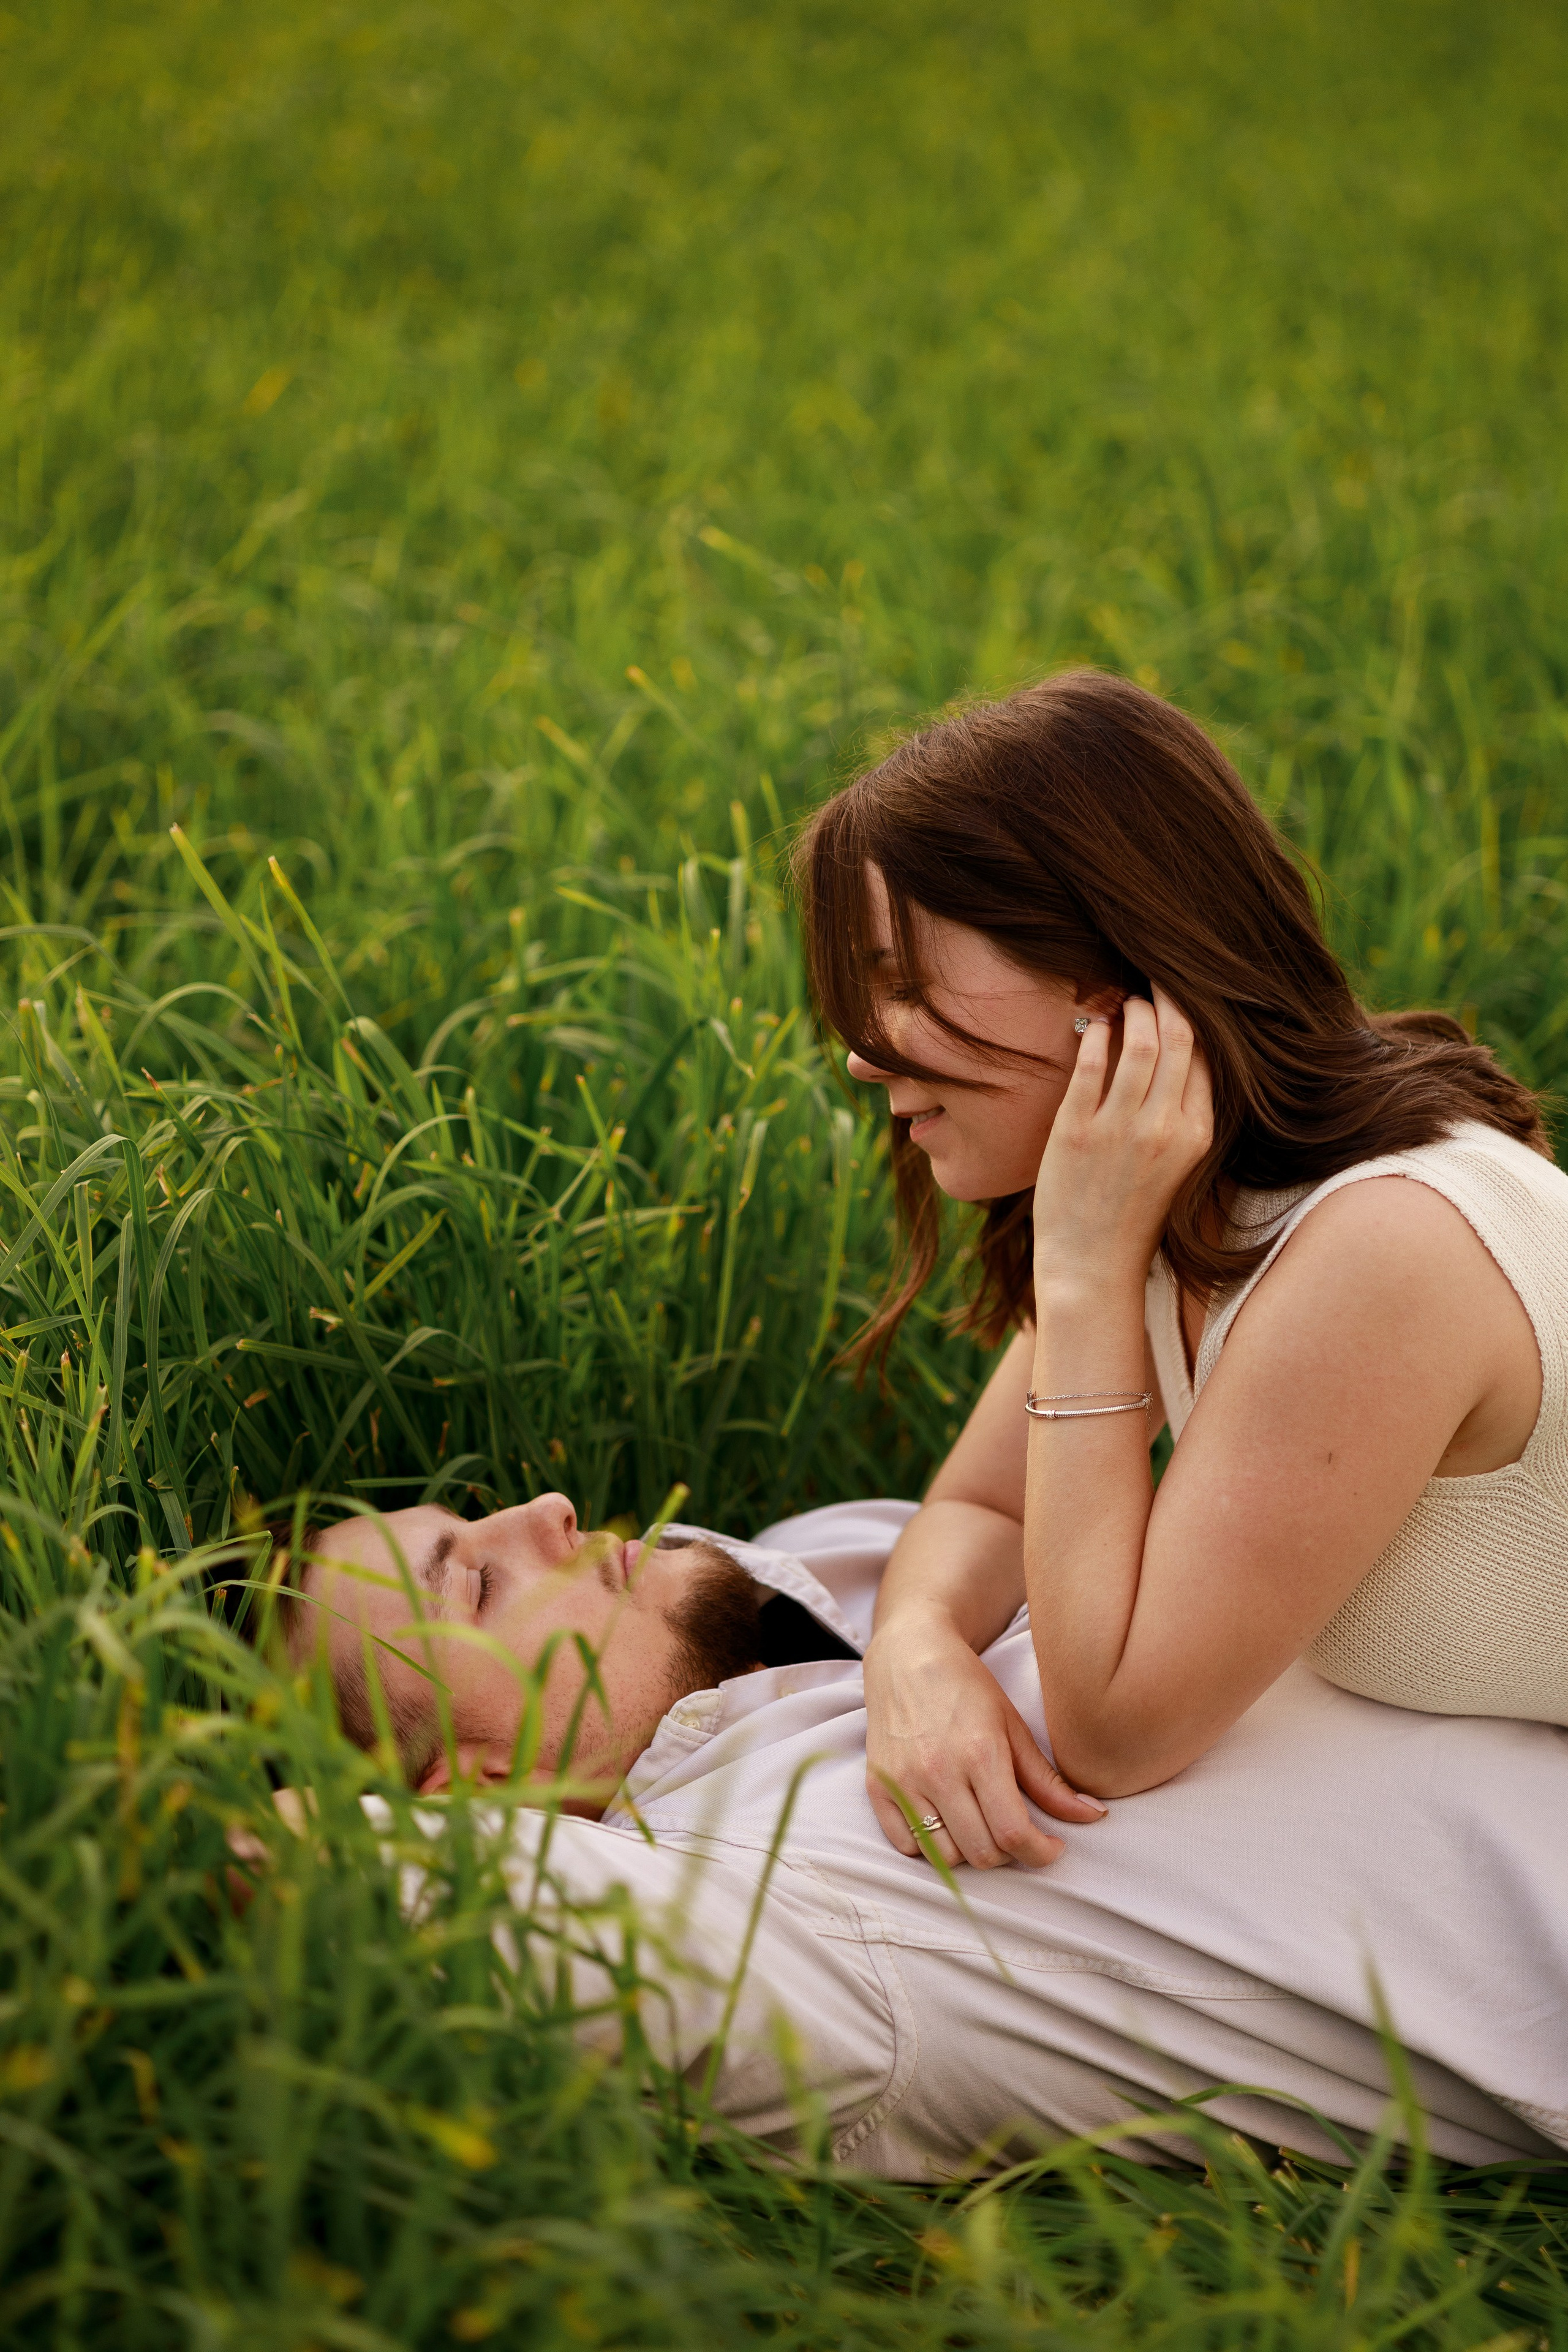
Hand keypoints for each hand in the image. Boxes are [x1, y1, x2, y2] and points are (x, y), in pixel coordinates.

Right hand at [863, 1617, 1105, 1868]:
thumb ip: (1049, 1781)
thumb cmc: (966, 1687)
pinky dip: (929, 1847)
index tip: (1051, 1847)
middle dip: (1008, 1853)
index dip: (1041, 1853)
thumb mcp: (1013, 1727)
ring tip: (979, 1824)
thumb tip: (1094, 1816)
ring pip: (944, 1856)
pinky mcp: (877, 1787)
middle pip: (981, 1852)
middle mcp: (938, 1772)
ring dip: (969, 1852)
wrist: (909, 1655)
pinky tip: (945, 1822)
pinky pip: (905, 1846)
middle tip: (1015, 1831)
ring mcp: (903, 1781)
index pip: (1014, 1833)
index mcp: (980, 1754)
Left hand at [1032, 985, 1212, 1288]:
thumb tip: (1181, 1054)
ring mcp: (1120, 1129)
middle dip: (1168, 999)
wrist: (1093, 1266)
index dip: (1195, 1017)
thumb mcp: (1178, 1163)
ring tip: (1124, 1001)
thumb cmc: (1134, 1213)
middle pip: (1179, 1039)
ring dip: (1132, 1010)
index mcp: (1197, 1135)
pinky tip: (1094, 1025)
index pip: (1207, 1057)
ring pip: (1139, 1044)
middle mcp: (1165, 1129)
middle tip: (1156, 978)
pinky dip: (1095, 1035)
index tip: (1182, 996)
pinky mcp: (1075, 1131)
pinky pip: (1091, 1065)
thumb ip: (1182, 1113)